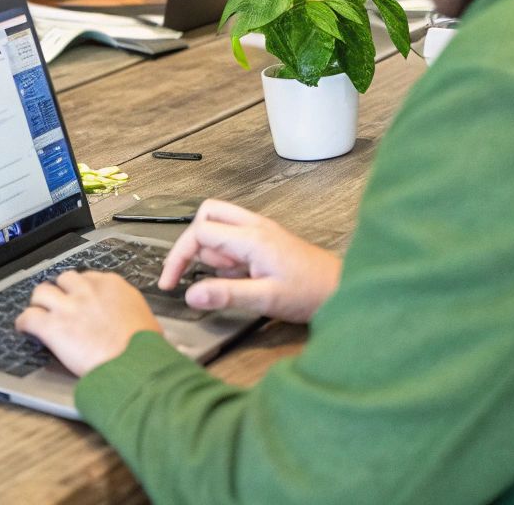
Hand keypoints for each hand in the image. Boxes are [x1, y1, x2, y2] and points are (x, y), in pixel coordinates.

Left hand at [14, 270, 162, 376]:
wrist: (133, 364)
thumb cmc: (144, 348)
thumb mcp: (147, 320)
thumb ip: (131, 312)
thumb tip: (133, 322)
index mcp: (111, 285)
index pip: (88, 277)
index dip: (82, 290)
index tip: (81, 300)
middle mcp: (87, 290)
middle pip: (64, 279)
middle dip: (61, 291)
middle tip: (60, 305)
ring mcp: (68, 306)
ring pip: (41, 292)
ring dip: (40, 303)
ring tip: (40, 313)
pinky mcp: (52, 326)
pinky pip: (28, 317)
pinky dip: (24, 323)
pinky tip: (25, 328)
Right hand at [160, 199, 340, 322]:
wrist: (343, 290)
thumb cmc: (312, 293)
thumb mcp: (266, 299)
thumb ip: (226, 295)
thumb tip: (191, 295)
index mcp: (252, 237)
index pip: (200, 232)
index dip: (179, 255)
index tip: (170, 282)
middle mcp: (254, 227)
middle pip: (207, 215)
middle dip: (192, 242)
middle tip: (190, 272)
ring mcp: (261, 232)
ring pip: (219, 226)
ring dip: (212, 252)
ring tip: (229, 280)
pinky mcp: (266, 241)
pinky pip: (234, 240)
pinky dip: (226, 257)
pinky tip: (240, 279)